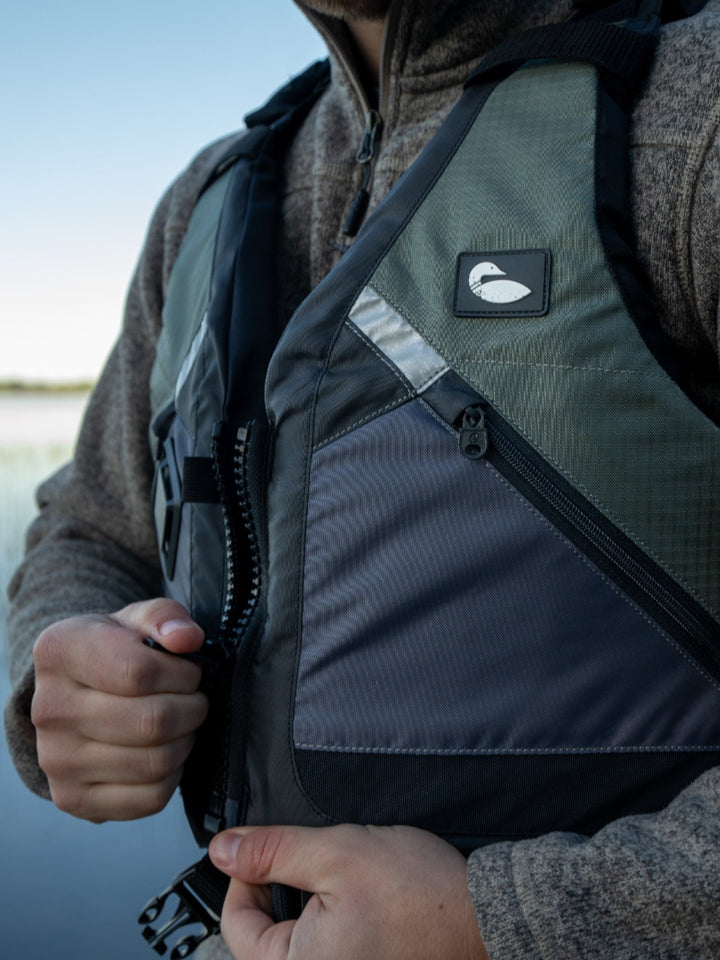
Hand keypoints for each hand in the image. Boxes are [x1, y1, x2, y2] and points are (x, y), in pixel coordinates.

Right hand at [31, 599, 207, 821]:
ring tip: (181, 723)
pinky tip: (165, 751)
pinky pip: (150, 798)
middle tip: (194, 700)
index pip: (140, 672)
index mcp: (59, 652)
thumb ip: (166, 616)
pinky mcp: (74, 799)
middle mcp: (48, 708)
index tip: (189, 671)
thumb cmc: (116, 650)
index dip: (182, 674)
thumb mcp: (137, 619)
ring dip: (186, 740)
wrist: (77, 694)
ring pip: (156, 762)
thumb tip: (187, 638)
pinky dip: (173, 775)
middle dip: (192, 709)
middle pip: (152, 722)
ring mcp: (56, 760)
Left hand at [209, 823, 488, 959]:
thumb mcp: (336, 853)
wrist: (487, 918)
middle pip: (269, 939)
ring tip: (348, 884)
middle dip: (286, 893)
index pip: (237, 928)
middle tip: (320, 865)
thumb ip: (272, 852)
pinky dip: (338, 923)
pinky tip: (365, 904)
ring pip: (301, 942)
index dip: (247, 878)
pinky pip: (332, 951)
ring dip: (313, 908)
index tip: (269, 853)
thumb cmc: (421, 894)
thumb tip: (221, 851)